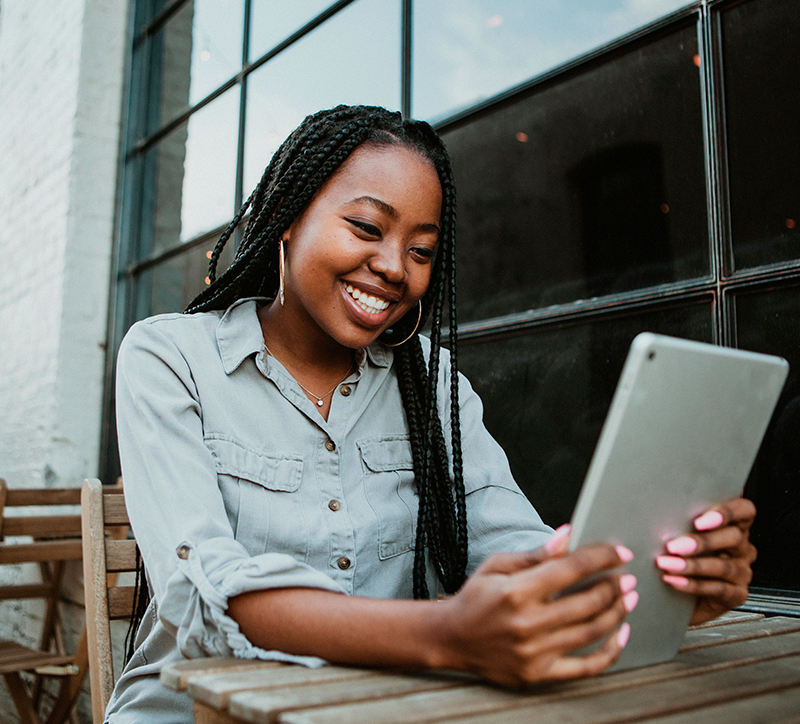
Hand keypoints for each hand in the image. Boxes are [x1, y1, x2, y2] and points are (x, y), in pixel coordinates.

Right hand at [434, 534, 636, 686]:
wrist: (450, 638)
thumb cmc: (475, 597)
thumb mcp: (497, 565)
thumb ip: (535, 554)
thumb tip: (568, 534)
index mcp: (517, 591)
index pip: (571, 569)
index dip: (601, 558)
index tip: (620, 552)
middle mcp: (528, 623)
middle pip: (587, 602)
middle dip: (614, 586)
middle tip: (627, 577)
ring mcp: (534, 652)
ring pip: (592, 631)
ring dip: (617, 612)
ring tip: (628, 598)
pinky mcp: (539, 673)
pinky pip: (586, 667)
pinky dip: (610, 651)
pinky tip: (622, 634)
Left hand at [656, 497, 756, 624]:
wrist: (683, 596)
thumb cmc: (682, 555)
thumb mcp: (683, 535)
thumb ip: (681, 523)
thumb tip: (658, 514)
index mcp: (734, 526)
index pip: (745, 510)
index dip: (727, 512)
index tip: (699, 521)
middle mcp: (742, 548)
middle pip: (734, 538)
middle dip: (702, 542)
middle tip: (673, 546)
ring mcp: (742, 572)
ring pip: (724, 566)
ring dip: (692, 565)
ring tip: (667, 564)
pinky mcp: (737, 595)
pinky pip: (719, 589)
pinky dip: (694, 585)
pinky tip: (675, 580)